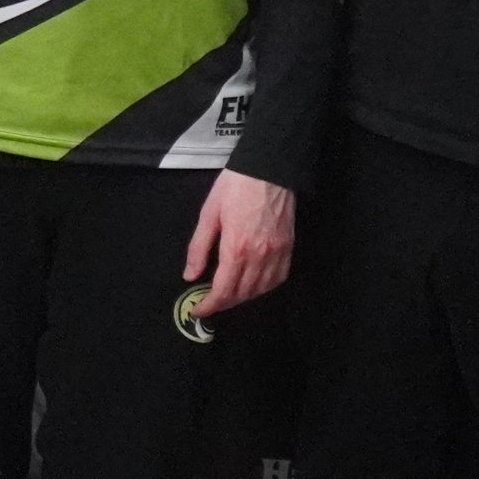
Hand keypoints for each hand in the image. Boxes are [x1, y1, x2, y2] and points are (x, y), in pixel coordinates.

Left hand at [182, 170, 297, 314]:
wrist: (269, 168)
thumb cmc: (235, 187)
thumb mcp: (209, 214)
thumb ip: (199, 248)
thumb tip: (190, 276)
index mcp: (236, 248)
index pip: (223, 291)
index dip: (209, 306)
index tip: (197, 310)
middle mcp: (259, 256)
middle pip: (242, 294)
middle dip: (223, 304)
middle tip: (209, 302)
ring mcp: (277, 253)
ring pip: (261, 290)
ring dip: (243, 298)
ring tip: (227, 295)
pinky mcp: (289, 247)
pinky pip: (278, 278)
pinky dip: (264, 288)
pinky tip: (253, 285)